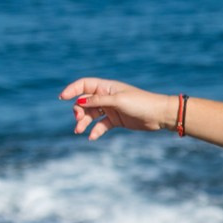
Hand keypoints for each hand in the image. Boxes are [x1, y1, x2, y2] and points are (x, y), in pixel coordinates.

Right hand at [58, 78, 176, 139]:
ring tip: (79, 130)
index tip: (62, 97)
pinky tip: (91, 137)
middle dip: (78, 109)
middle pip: (84, 101)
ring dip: (83, 122)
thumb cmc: (141, 103)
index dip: (72, 89)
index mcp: (106, 87)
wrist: (159, 115)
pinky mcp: (116, 120)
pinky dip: (95, 130)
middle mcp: (107, 96)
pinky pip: (101, 125)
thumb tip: (80, 101)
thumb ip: (98, 100)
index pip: (84, 85)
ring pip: (91, 114)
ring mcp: (111, 109)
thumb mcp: (118, 101)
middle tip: (79, 118)